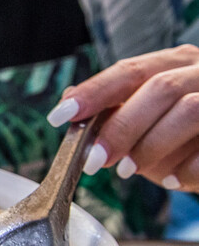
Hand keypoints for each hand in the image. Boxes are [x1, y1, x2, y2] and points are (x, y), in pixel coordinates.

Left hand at [46, 45, 198, 191]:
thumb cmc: (192, 135)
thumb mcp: (151, 117)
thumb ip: (117, 106)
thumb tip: (68, 98)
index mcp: (179, 63)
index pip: (130, 70)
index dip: (93, 92)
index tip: (60, 116)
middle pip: (159, 89)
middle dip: (121, 127)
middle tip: (94, 161)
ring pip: (189, 110)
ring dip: (152, 146)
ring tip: (128, 171)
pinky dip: (188, 168)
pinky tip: (172, 182)